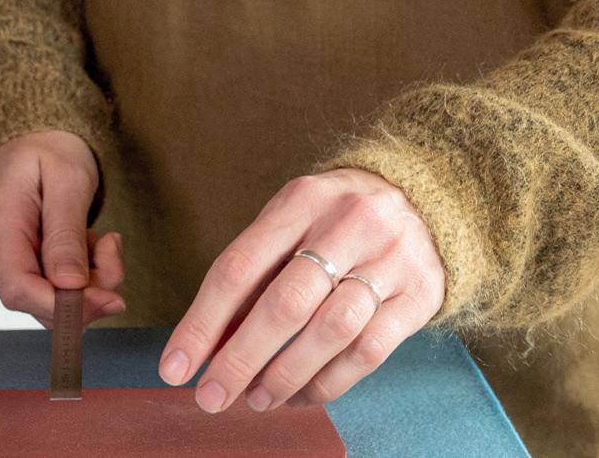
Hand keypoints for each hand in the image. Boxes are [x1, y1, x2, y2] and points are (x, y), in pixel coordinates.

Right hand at [0, 129, 126, 329]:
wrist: (29, 140)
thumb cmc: (47, 152)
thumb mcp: (68, 179)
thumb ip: (66, 233)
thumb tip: (69, 287)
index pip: (18, 287)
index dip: (64, 305)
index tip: (110, 298)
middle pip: (36, 299)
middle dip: (87, 288)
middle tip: (112, 247)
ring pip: (46, 300)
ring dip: (85, 280)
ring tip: (97, 238)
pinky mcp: (9, 267)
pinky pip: (46, 291)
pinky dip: (76, 277)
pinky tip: (82, 245)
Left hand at [158, 168, 445, 413]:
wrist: (424, 198)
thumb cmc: (335, 217)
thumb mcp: (292, 218)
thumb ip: (255, 270)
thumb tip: (208, 340)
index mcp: (301, 200)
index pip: (240, 266)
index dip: (203, 321)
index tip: (175, 366)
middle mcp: (346, 224)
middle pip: (285, 303)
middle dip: (241, 359)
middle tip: (211, 397)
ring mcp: (388, 259)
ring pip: (329, 331)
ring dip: (285, 375)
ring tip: (256, 399)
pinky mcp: (418, 294)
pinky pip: (368, 351)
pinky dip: (328, 382)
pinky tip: (302, 395)